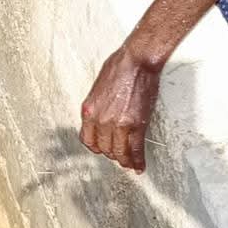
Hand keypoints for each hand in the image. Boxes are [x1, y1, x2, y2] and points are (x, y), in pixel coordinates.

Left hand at [80, 44, 161, 172]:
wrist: (136, 61)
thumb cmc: (118, 68)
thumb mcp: (97, 89)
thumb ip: (97, 107)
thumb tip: (100, 117)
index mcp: (89, 111)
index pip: (87, 139)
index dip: (96, 147)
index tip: (102, 150)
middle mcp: (100, 120)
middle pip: (104, 148)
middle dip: (112, 154)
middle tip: (119, 157)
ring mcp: (118, 124)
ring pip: (119, 152)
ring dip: (125, 160)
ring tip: (130, 164)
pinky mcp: (136, 124)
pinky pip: (136, 148)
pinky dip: (138, 160)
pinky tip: (139, 166)